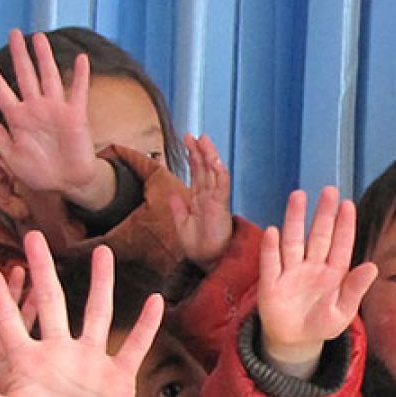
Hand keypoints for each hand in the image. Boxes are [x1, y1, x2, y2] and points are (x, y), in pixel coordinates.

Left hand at [0, 30, 115, 209]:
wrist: (66, 183)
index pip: (0, 91)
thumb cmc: (38, 172)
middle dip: (19, 54)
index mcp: (16, 118)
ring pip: (48, 77)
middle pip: (25, 76)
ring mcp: (55, 110)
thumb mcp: (12, 158)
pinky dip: (80, 76)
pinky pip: (78, 93)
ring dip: (44, 58)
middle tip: (13, 33)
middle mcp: (35, 109)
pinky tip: (81, 59)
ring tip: (38, 37)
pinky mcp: (75, 117)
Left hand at [0, 238, 162, 396]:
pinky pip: (135, 346)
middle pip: (51, 302)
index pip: (9, 319)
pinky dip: (147, 326)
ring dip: (101, 285)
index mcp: (28, 361)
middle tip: (33, 236)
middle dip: (42, 270)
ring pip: (97, 314)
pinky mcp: (117, 375)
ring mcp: (90, 361)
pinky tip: (156, 301)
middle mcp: (58, 352)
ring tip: (102, 252)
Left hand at [168, 133, 234, 266]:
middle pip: (204, 168)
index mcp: (199, 199)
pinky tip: (214, 160)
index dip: (192, 156)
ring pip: (214, 172)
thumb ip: (178, 209)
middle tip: (191, 134)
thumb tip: (174, 195)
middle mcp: (209, 196)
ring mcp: (216, 200)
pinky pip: (221, 186)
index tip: (187, 141)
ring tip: (202, 140)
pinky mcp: (221, 206)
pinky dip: (218, 172)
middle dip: (198, 150)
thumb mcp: (182, 225)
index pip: (197, 172)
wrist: (207, 262)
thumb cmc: (198, 247)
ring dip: (209, 155)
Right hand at [255, 186, 374, 377]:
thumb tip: (372, 267)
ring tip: (298, 196)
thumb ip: (355, 290)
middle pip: (318, 235)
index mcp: (333, 273)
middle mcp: (312, 266)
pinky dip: (270, 248)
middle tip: (328, 191)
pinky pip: (270, 263)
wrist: (294, 341)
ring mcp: (291, 272)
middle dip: (323, 213)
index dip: (344, 225)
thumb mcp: (342, 313)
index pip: (341, 245)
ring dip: (295, 219)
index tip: (347, 204)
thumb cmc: (321, 324)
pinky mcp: (271, 283)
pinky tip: (273, 231)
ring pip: (293, 240)